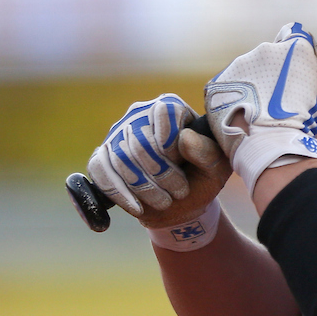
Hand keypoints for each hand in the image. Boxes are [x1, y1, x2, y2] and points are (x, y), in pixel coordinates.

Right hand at [88, 94, 230, 226]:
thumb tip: (184, 138)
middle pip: (141, 140)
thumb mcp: (216, 166)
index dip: (172, 142)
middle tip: (179, 192)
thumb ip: (207, 151)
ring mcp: (117, 136)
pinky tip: (137, 207)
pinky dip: (119, 192)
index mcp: (171, 108)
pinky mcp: (101, 158)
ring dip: (145, 187)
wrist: (179, 203)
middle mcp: (140, 115)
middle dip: (162, 173)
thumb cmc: (202, 176)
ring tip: (165, 201)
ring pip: (121, 158)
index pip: (164, 113)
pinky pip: (100, 171)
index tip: (182, 164)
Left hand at [204, 23, 316, 197]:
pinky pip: (227, 86)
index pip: (295, 35)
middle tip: (274, 98)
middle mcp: (266, 49)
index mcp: (295, 49)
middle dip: (270, 73)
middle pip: (267, 56)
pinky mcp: (218, 81)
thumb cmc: (302, 123)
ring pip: (245, 71)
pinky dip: (232, 97)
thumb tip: (306, 74)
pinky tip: (240, 115)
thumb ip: (311, 76)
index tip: (292, 65)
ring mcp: (239, 64)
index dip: (294, 52)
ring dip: (250, 85)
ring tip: (255, 111)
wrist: (270, 144)